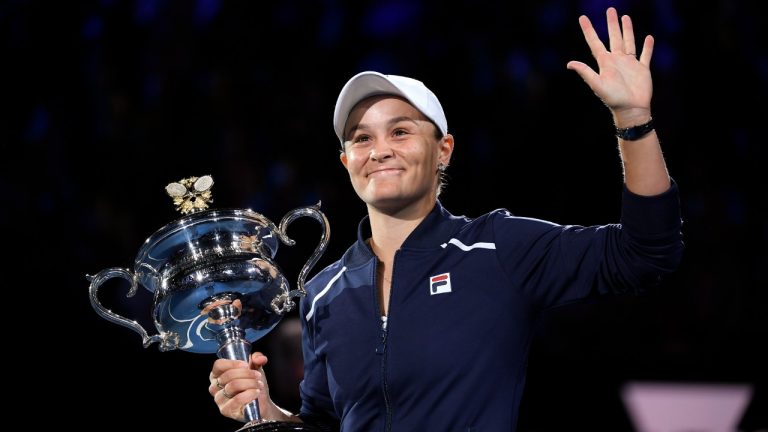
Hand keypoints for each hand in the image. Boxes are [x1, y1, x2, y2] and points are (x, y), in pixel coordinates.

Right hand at [208, 352, 273, 421]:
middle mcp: (214, 387)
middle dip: (247, 373)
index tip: (246, 365)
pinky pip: (236, 400)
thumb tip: (260, 358)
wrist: (261, 404)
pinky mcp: (225, 410)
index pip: (218, 365)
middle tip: (258, 375)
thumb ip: (257, 359)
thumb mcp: (255, 368)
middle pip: (228, 375)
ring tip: (259, 384)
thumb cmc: (253, 385)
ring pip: (233, 386)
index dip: (232, 363)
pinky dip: (249, 394)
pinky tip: (256, 392)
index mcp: (217, 374)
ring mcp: (219, 399)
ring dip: (250, 383)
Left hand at [567, 7, 653, 125]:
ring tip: (625, 17)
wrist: (631, 110)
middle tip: (610, 9)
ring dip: (627, 30)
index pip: (595, 42)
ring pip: (629, 42)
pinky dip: (648, 47)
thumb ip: (585, 73)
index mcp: (605, 63)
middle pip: (613, 37)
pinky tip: (648, 38)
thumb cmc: (613, 99)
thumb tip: (569, 64)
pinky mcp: (643, 69)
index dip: (589, 30)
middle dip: (611, 24)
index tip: (582, 18)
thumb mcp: (597, 84)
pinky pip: (646, 55)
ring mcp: (630, 64)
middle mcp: (617, 60)